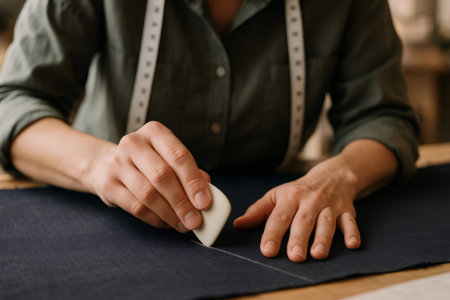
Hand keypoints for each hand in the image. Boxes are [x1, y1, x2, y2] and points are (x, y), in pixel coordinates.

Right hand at [86, 121, 211, 232]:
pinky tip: (167, 223)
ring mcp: (117, 163)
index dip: (193, 181)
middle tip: (195, 220)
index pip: (179, 156)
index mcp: (155, 132)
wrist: (106, 164)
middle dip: (182, 202)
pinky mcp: (108, 184)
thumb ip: (190, 173)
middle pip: (162, 176)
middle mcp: (134, 143)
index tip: (205, 202)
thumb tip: (206, 195)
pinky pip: (136, 207)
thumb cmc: (149, 162)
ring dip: (169, 214)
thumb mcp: (169, 158)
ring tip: (183, 225)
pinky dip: (155, 219)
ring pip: (148, 194)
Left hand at [234, 157, 361, 261]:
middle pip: (303, 221)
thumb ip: (258, 211)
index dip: (273, 234)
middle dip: (299, 239)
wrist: (331, 176)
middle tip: (294, 256)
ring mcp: (329, 206)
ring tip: (317, 254)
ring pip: (326, 223)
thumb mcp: (276, 196)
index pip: (279, 217)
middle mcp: (310, 201)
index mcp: (290, 197)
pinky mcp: (346, 211)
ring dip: (323, 239)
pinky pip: (350, 222)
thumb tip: (238, 224)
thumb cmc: (299, 191)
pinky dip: (352, 233)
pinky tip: (352, 244)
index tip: (268, 250)